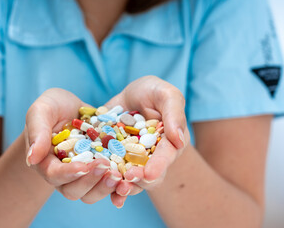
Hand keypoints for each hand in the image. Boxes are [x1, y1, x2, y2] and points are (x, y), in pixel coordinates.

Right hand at [24, 88, 121, 204]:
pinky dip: (118, 187)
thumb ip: (36, 131)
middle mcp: (64, 174)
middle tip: (106, 167)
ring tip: (119, 175)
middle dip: (90, 182)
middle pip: (73, 191)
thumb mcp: (42, 111)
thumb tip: (31, 159)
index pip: (54, 175)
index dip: (69, 173)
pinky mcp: (100, 171)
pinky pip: (108, 185)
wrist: (71, 108)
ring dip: (104, 188)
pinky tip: (128, 179)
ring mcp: (83, 175)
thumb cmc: (52, 107)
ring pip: (91, 194)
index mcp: (46, 162)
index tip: (84, 166)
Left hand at [104, 76, 189, 206]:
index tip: (149, 174)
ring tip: (117, 190)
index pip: (165, 156)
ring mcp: (132, 160)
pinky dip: (108, 185)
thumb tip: (180, 140)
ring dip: (124, 187)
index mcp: (169, 143)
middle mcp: (152, 156)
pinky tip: (104, 191)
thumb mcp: (166, 94)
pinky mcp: (115, 159)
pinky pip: (113, 175)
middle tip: (129, 179)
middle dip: (139, 179)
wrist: (130, 96)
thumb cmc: (153, 92)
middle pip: (148, 174)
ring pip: (131, 180)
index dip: (158, 166)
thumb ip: (174, 113)